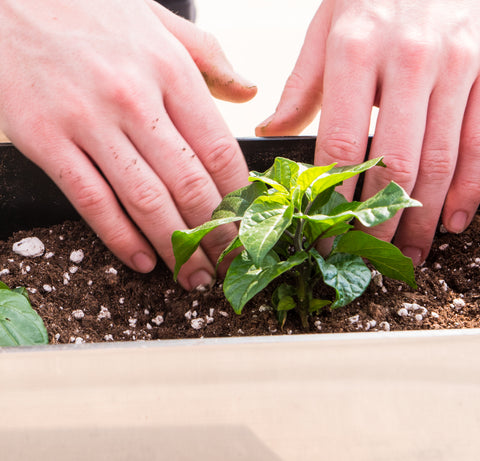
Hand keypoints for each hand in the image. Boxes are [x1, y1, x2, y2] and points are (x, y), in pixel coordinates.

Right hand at [0, 0, 255, 288]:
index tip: (247, 228)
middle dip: (215, 236)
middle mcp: (134, 99)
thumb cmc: (89, 9)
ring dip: (175, 248)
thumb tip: (248, 92)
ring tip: (193, 275)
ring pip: (146, 201)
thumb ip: (209, 58)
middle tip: (227, 265)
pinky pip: (93, 202)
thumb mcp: (160, 23)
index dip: (240, 200)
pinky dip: (121, 238)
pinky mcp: (46, 141)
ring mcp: (88, 122)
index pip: (221, 153)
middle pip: (190, 186)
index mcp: (171, 72)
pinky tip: (143, 260)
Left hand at [257, 0, 479, 264]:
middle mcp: (410, 59)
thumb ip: (301, 87)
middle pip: (396, 163)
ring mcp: (457, 64)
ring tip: (409, 253)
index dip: (334, 199)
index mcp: (356, 50)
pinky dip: (470, 189)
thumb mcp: (325, 28)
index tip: (326, 233)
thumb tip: (269, 132)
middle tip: (370, 256)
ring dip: (423, 217)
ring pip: (440, 161)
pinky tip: (454, 220)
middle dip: (381, 220)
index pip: (342, 144)